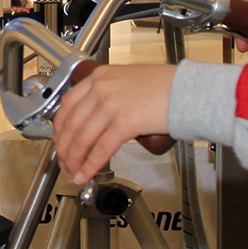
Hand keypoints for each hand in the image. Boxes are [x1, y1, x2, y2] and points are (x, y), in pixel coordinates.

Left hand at [52, 64, 175, 182]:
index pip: (68, 104)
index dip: (60, 128)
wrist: (188, 90)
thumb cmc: (165, 87)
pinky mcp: (125, 122)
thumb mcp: (127, 82)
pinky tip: (87, 173)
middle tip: (64, 162)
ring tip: (74, 172)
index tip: (59, 140)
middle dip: (64, 148)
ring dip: (75, 160)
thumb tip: (95, 122)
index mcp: (101, 76)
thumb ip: (108, 96)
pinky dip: (91, 164)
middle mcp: (102, 87)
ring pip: (82, 138)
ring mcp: (112, 104)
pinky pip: (101, 148)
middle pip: (71, 123)